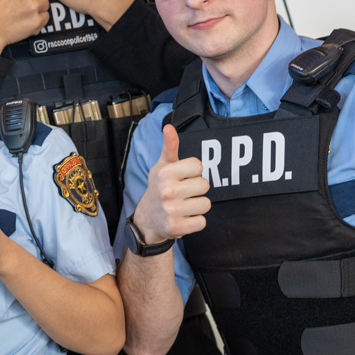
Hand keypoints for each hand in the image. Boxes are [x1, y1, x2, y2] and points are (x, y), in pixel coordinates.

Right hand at [133, 124, 210, 244]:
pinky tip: (184, 218)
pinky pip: (202, 222)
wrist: (147, 219)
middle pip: (205, 185)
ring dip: (198, 206)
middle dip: (197, 189)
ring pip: (206, 204)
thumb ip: (170, 147)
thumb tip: (169, 127)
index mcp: (165, 173)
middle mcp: (168, 191)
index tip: (183, 177)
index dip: (193, 172)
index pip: (198, 166)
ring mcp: (172, 211)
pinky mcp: (177, 228)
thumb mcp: (162, 166)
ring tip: (184, 206)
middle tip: (183, 193)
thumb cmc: (159, 188)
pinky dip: (196, 221)